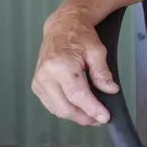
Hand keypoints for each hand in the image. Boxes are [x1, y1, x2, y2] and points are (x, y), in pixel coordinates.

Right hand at [32, 11, 118, 125]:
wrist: (62, 27)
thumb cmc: (79, 35)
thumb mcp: (97, 51)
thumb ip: (103, 73)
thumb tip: (110, 90)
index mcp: (61, 65)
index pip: (78, 96)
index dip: (92, 109)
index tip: (104, 117)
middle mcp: (46, 75)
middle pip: (65, 107)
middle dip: (84, 117)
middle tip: (99, 119)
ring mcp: (39, 81)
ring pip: (57, 110)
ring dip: (75, 116)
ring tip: (92, 115)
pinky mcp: (37, 85)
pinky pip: (51, 105)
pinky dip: (65, 109)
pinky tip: (78, 109)